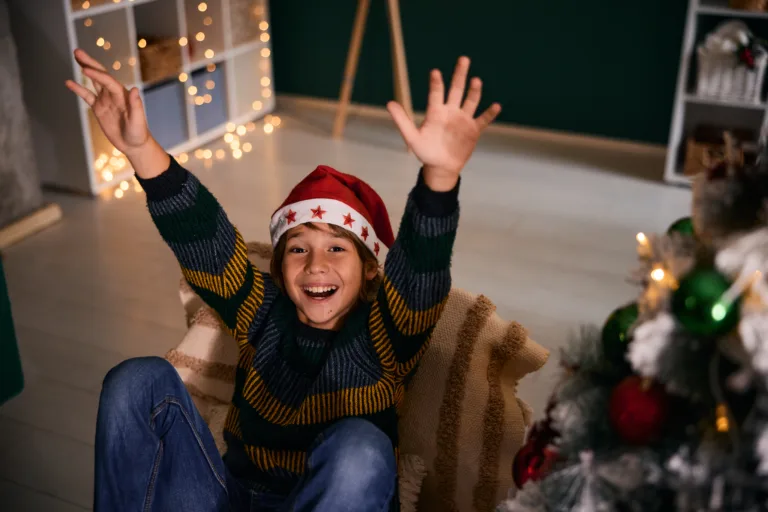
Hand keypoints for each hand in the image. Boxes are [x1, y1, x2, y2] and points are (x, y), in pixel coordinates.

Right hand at [65, 49, 167, 177]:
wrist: (134, 144)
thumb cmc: (138, 133)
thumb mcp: (138, 120)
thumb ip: (136, 105)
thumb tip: (135, 88)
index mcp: (123, 95)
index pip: (108, 81)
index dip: (97, 75)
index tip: (85, 70)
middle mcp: (114, 94)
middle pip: (101, 75)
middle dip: (90, 63)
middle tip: (77, 51)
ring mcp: (105, 100)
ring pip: (93, 81)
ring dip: (85, 68)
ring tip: (76, 56)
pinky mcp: (99, 108)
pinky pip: (87, 96)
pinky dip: (78, 89)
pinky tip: (68, 82)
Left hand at [386, 56, 500, 190]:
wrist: (441, 167)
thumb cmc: (425, 152)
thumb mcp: (411, 137)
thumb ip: (402, 120)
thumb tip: (389, 103)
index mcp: (436, 112)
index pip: (436, 93)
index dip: (436, 83)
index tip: (435, 72)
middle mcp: (450, 111)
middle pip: (456, 89)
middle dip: (459, 75)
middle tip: (463, 59)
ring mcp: (463, 119)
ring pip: (471, 101)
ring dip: (474, 91)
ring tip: (476, 81)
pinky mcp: (473, 130)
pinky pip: (483, 119)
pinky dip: (489, 113)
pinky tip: (496, 106)